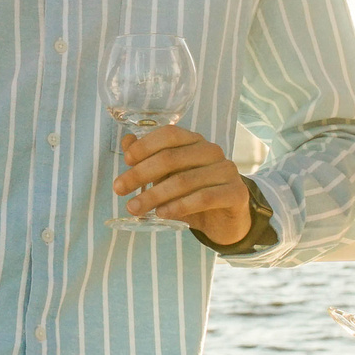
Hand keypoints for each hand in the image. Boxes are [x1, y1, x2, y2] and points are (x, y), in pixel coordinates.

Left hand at [115, 124, 250, 244]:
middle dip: (140, 174)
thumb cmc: (194, 194)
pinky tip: (162, 214)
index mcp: (195, 141)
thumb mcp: (169, 176)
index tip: (126, 161)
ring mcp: (226, 171)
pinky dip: (178, 206)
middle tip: (119, 189)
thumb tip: (127, 142)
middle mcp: (212, 151)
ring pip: (184, 180)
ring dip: (154, 195)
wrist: (226, 220)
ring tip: (134, 208)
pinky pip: (203, 198)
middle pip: (171, 158)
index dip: (146, 145)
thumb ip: (149, 158)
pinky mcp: (236, 193)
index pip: (169, 134)